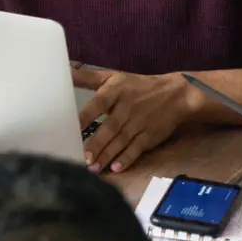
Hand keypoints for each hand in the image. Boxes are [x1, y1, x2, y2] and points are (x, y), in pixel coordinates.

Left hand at [75, 68, 199, 172]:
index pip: (99, 104)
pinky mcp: (150, 136)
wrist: (176, 93)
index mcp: (116, 92)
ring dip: (107, 155)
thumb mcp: (113, 77)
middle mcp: (127, 108)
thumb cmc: (136, 86)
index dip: (86, 115)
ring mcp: (139, 123)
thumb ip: (87, 78)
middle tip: (83, 157)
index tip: (73, 128)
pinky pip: (137, 148)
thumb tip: (65, 72)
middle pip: (110, 127)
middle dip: (97, 143)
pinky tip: (116, 168)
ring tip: (93, 167)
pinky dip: (127, 158)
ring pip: (121, 141)